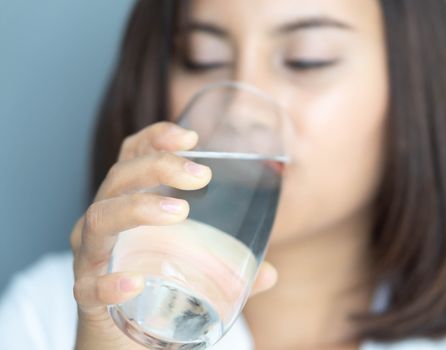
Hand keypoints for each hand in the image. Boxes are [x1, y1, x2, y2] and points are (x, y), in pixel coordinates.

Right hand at [70, 122, 277, 349]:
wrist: (119, 341)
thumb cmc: (153, 290)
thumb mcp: (189, 269)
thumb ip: (228, 269)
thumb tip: (270, 272)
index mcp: (126, 206)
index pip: (131, 158)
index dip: (154, 138)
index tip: (190, 136)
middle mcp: (103, 225)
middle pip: (119, 178)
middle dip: (158, 166)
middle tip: (201, 176)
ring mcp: (91, 258)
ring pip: (100, 219)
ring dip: (139, 208)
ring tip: (180, 211)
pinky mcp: (87, 297)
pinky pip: (91, 285)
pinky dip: (111, 282)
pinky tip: (136, 283)